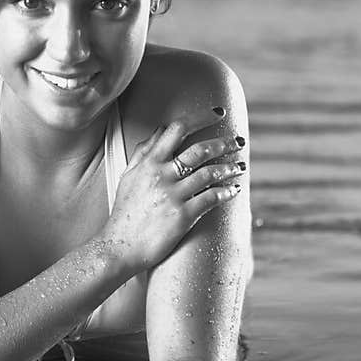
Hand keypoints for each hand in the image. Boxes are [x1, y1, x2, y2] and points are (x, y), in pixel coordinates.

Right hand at [100, 120, 244, 272]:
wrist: (119, 246)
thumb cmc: (125, 212)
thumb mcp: (129, 175)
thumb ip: (144, 150)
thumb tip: (161, 129)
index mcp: (149, 162)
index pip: (177, 129)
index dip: (201, 117)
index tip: (218, 114)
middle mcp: (161, 175)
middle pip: (200, 150)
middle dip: (224, 143)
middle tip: (239, 141)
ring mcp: (173, 195)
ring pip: (210, 173)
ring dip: (230, 168)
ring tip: (241, 166)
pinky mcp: (183, 216)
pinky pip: (211, 198)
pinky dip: (226, 192)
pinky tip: (234, 190)